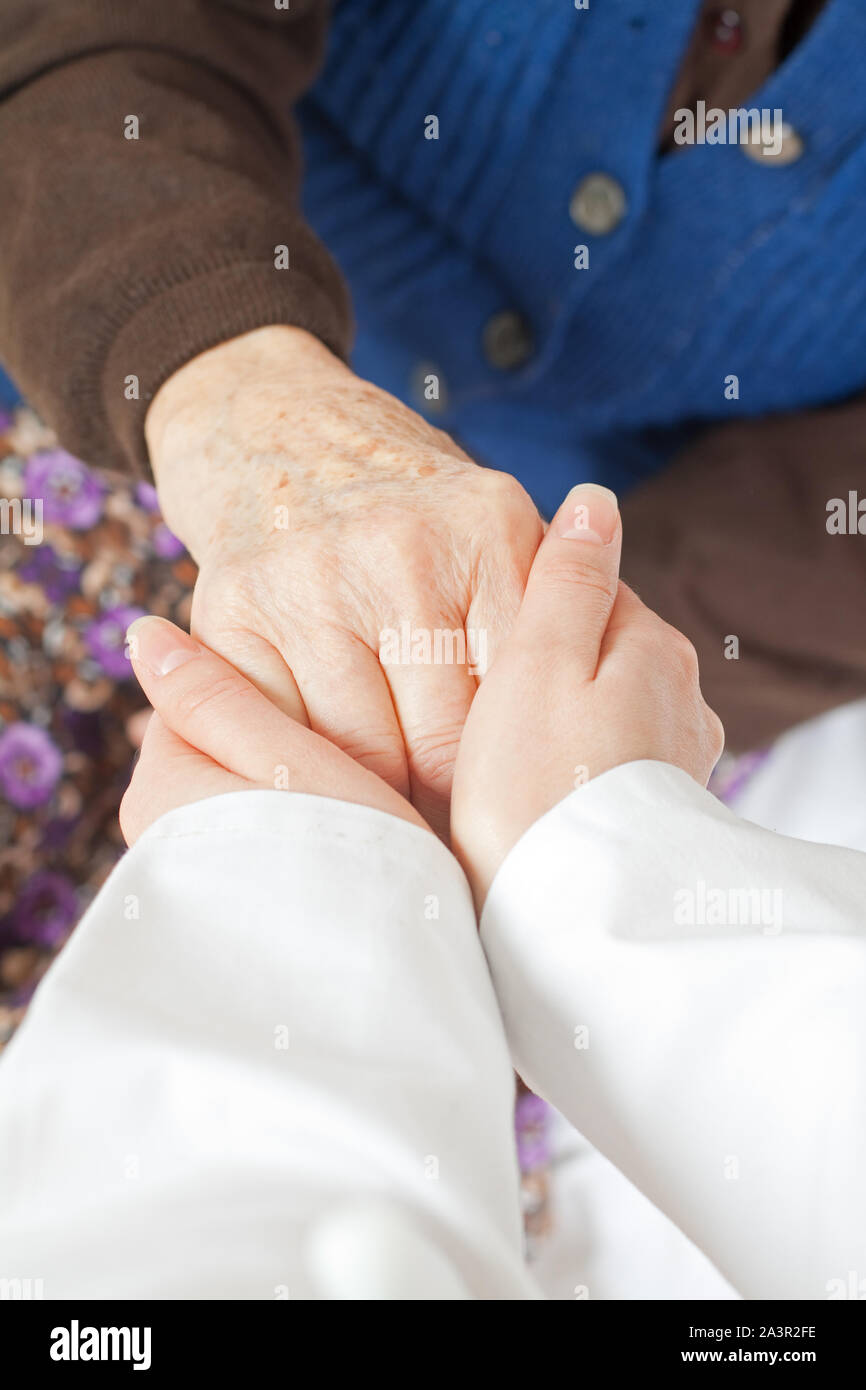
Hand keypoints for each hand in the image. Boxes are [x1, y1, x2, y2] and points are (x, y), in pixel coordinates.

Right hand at [146, 327, 542, 835]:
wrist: (285, 439)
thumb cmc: (417, 522)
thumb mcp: (501, 543)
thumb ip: (557, 616)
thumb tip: (601, 741)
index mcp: (492, 533)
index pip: (521, 701)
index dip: (515, 770)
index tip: (513, 810)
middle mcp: (401, 551)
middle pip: (442, 744)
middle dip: (451, 798)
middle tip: (455, 832)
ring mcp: (312, 580)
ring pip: (359, 752)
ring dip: (379, 794)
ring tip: (395, 817)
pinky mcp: (232, 610)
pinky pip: (280, 732)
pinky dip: (304, 763)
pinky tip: (324, 772)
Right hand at [450, 484, 724, 905]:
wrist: (569, 921)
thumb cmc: (539, 791)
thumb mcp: (540, 663)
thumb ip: (567, 580)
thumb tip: (594, 502)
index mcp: (650, 651)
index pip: (586, 594)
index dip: (520, 604)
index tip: (463, 629)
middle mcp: (678, 704)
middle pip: (595, 658)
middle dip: (540, 668)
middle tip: (468, 702)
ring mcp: (671, 764)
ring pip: (599, 716)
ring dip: (553, 724)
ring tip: (489, 758)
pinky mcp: (647, 819)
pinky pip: (599, 772)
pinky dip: (564, 774)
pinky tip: (523, 800)